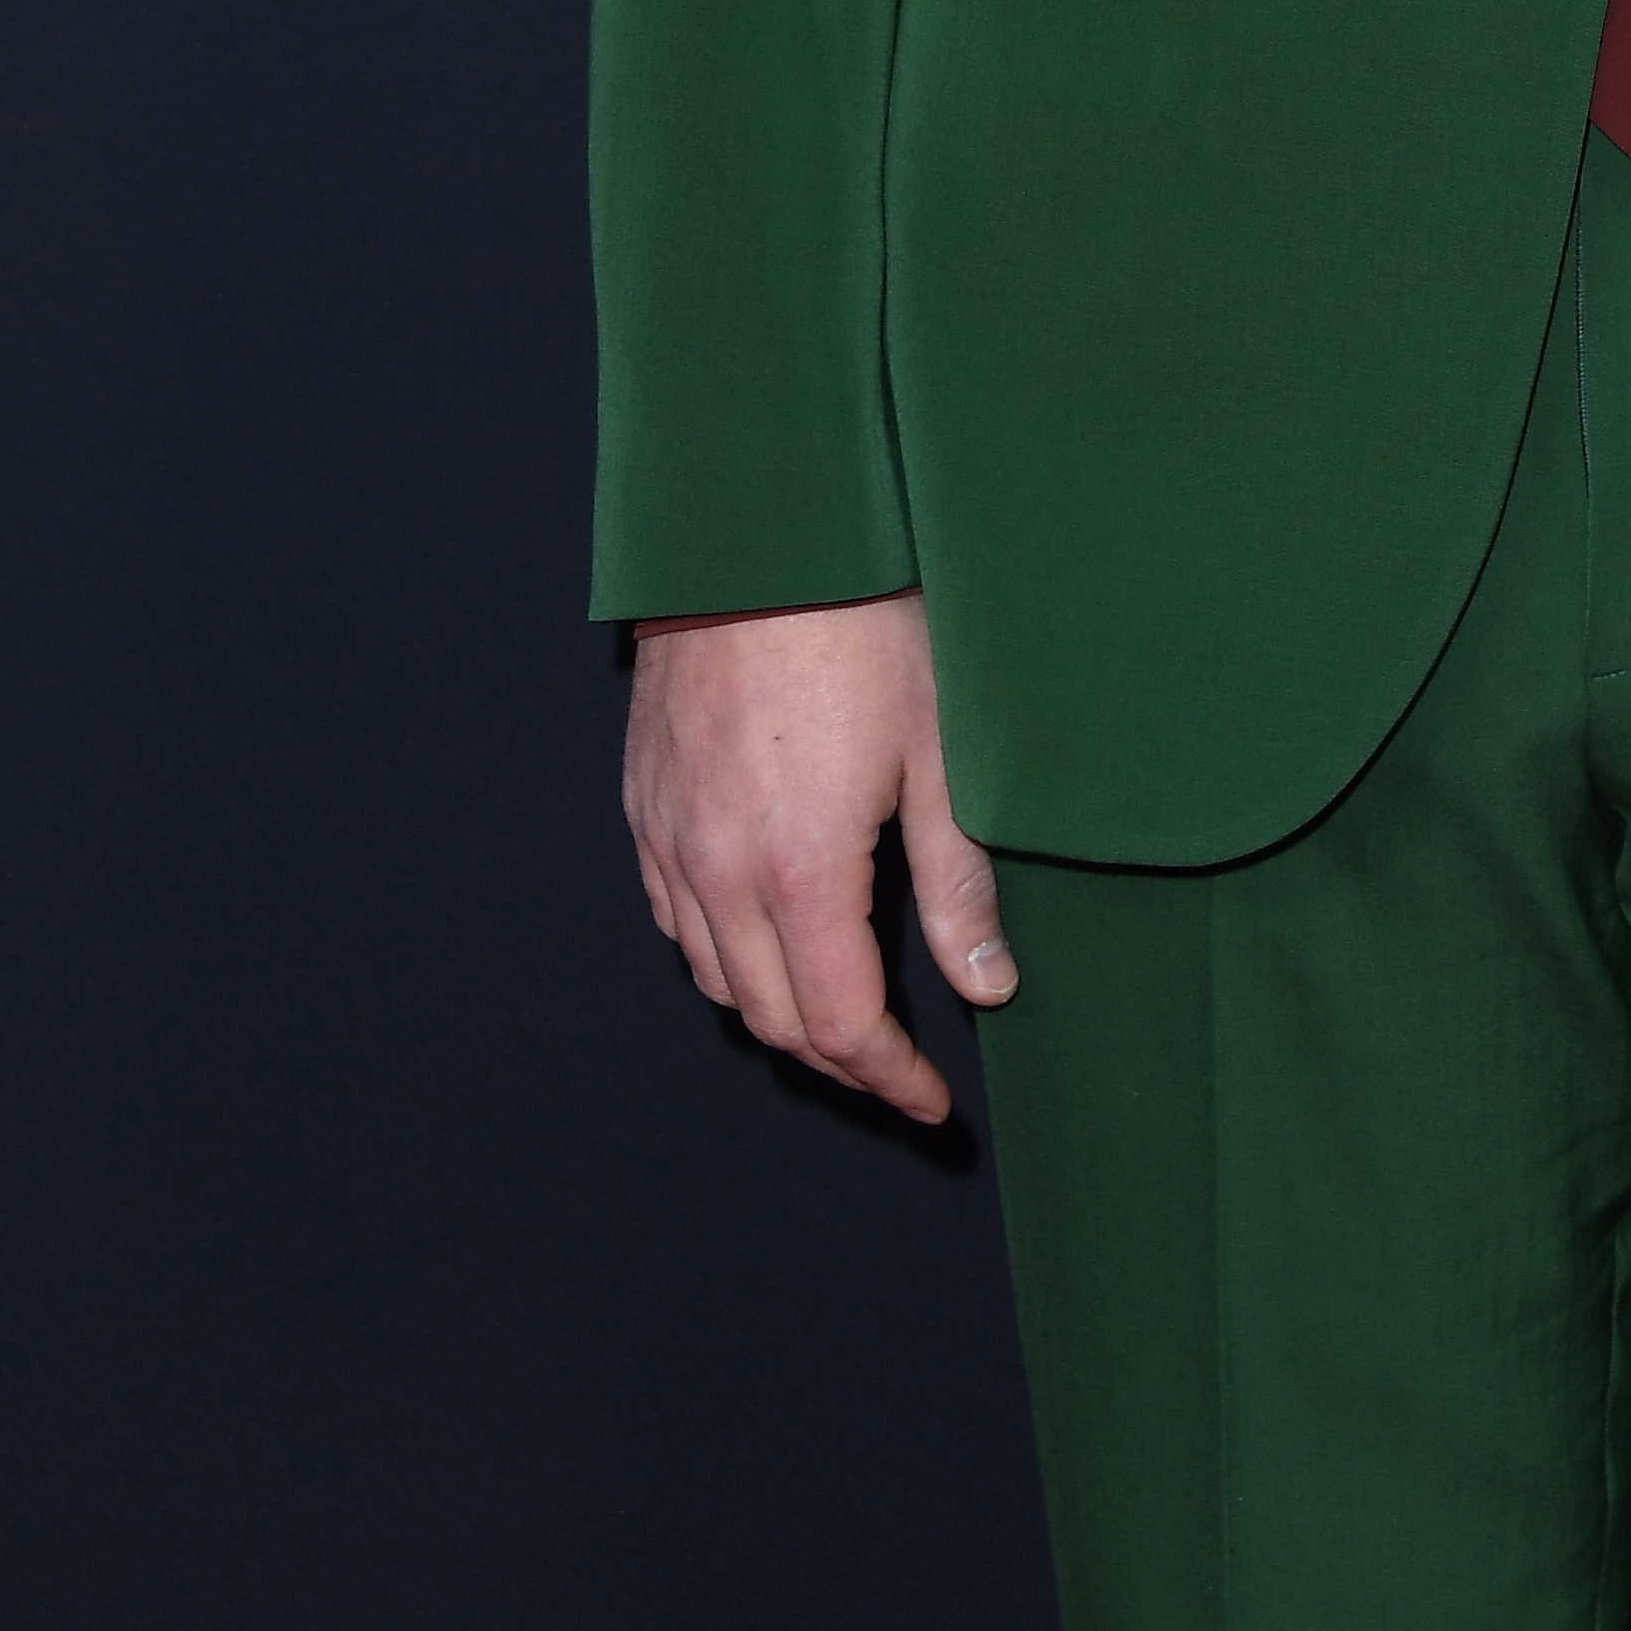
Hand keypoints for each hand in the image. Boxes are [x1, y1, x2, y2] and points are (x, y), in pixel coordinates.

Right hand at [622, 588, 1014, 1125]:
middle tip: (898, 1069)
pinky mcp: (643, 802)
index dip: (888, 1078)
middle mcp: (715, 871)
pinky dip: (720, 953)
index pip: (839, 1026)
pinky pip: (673, 916)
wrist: (763, 529)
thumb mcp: (942, 752)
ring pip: (713, 976)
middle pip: (771, 1019)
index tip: (930, 1100)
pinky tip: (765, 937)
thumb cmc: (865, 625)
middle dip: (839, 1060)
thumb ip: (959, 883)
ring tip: (842, 1012)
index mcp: (797, 871)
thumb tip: (987, 985)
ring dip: (778, 1011)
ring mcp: (667, 837)